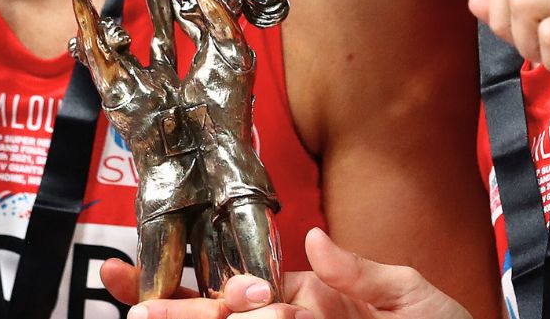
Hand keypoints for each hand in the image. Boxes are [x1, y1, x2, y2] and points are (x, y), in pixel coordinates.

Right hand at [98, 228, 471, 318]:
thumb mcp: (410, 295)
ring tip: (162, 314)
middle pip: (225, 317)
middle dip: (181, 312)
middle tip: (140, 310)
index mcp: (310, 299)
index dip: (194, 285)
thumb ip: (360, 272)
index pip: (241, 287)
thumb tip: (311, 239)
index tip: (139, 275)